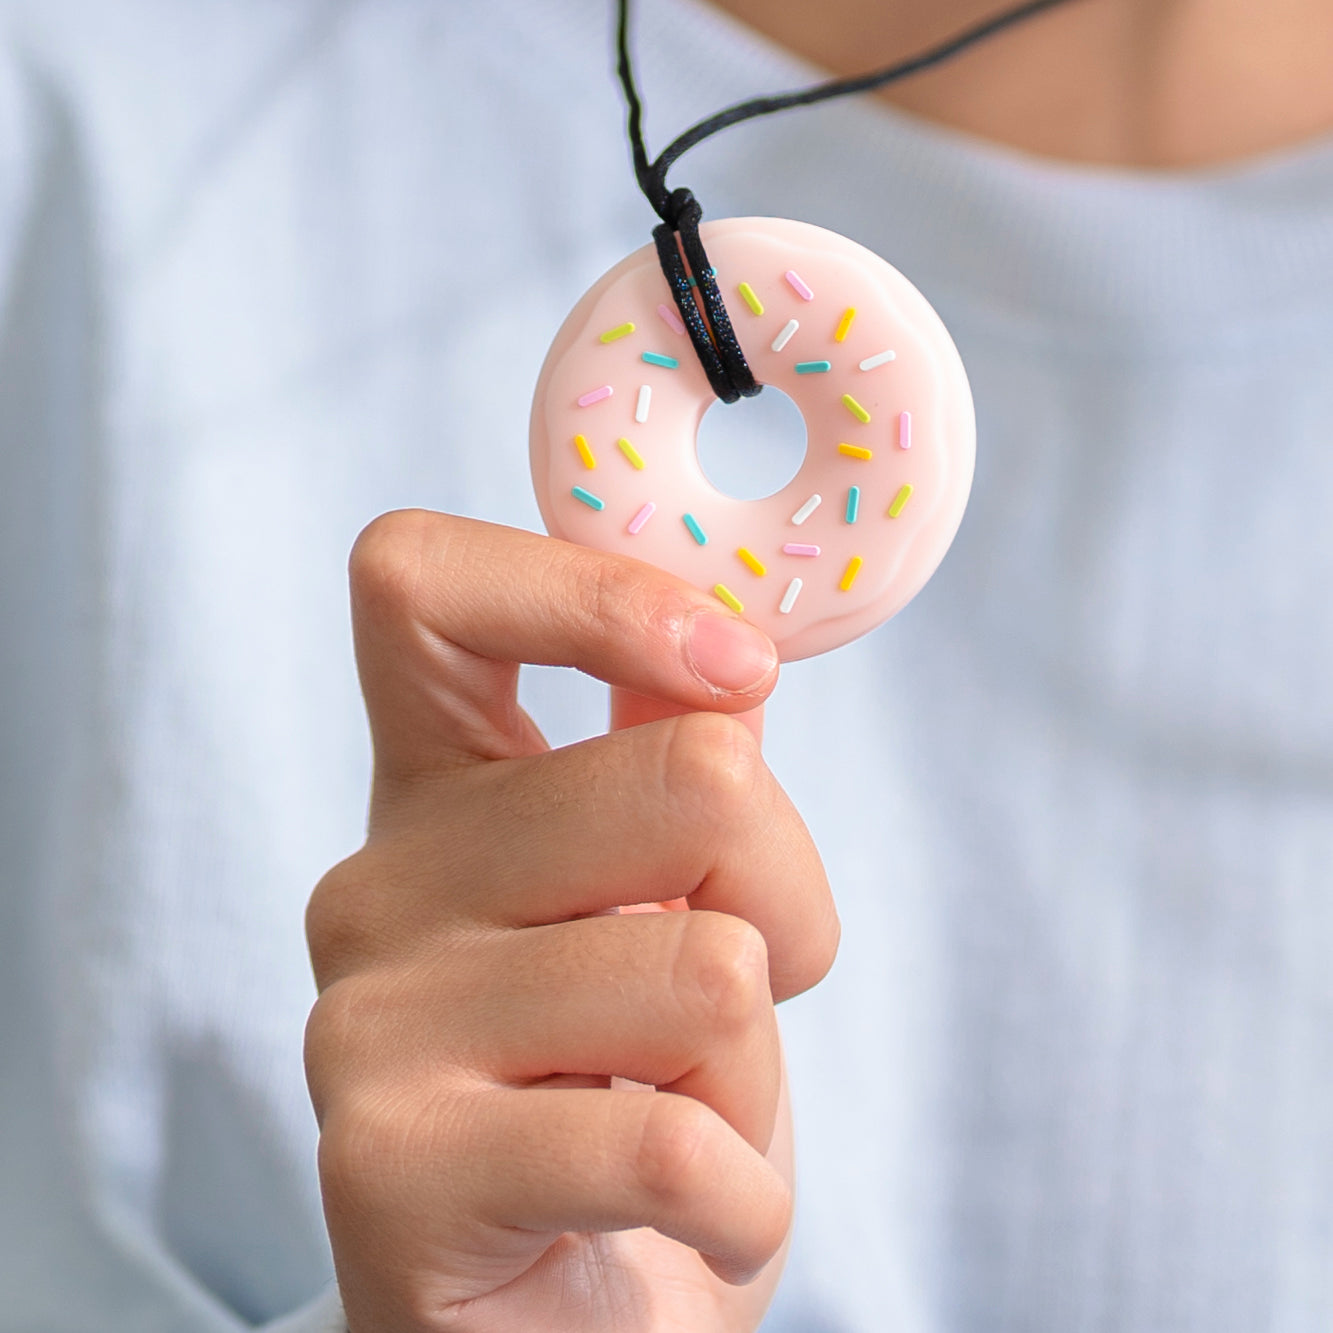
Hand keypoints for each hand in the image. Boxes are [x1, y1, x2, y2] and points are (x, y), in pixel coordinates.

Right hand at [304, 511, 838, 1330]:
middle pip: (683, 774)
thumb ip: (678, 768)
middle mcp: (376, 886)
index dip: (592, 589)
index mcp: (439, 790)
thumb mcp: (672, 905)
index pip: (418, 581)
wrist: (576, 1319)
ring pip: (704, 965)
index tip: (735, 668)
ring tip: (679, 1110)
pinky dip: (738, 1197)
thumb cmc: (633, 1096)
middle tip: (742, 982)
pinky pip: (673, 1145)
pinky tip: (684, 1214)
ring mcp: (365, 1026)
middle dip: (783, 890)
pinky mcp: (385, 1174)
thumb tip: (730, 657)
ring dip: (751, 1063)